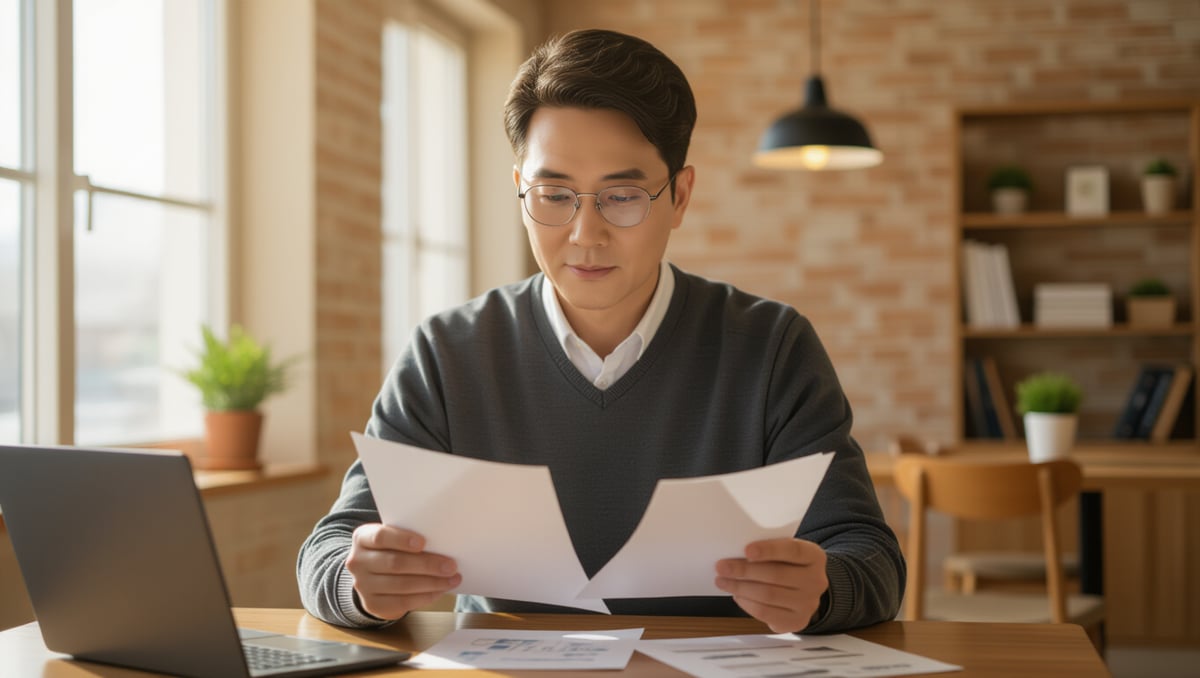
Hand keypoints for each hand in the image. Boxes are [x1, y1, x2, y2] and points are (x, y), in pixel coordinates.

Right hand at [345, 524, 460, 619]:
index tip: (423, 543)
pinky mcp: (372, 604)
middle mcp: (358, 562)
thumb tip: (443, 542)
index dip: (401, 539)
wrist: (371, 574)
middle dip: (427, 565)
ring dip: (432, 583)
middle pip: (395, 563)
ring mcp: (362, 585)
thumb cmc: (390, 549)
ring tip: (452, 579)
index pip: (380, 537)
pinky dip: (426, 596)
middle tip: (451, 565)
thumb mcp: (393, 538)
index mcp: (362, 538)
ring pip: (401, 585)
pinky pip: (403, 602)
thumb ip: (409, 537)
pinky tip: (440, 590)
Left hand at [714, 538, 827, 632]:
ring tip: (723, 581)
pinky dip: (747, 603)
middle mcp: (816, 581)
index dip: (769, 550)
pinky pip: (766, 613)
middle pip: (776, 575)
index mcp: (814, 556)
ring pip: (768, 595)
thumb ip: (768, 550)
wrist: (804, 591)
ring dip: (740, 587)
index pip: (792, 550)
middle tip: (722, 567)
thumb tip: (735, 552)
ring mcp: (808, 604)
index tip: (747, 550)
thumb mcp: (785, 552)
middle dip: (744, 570)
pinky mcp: (797, 621)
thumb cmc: (788, 565)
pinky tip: (737, 595)